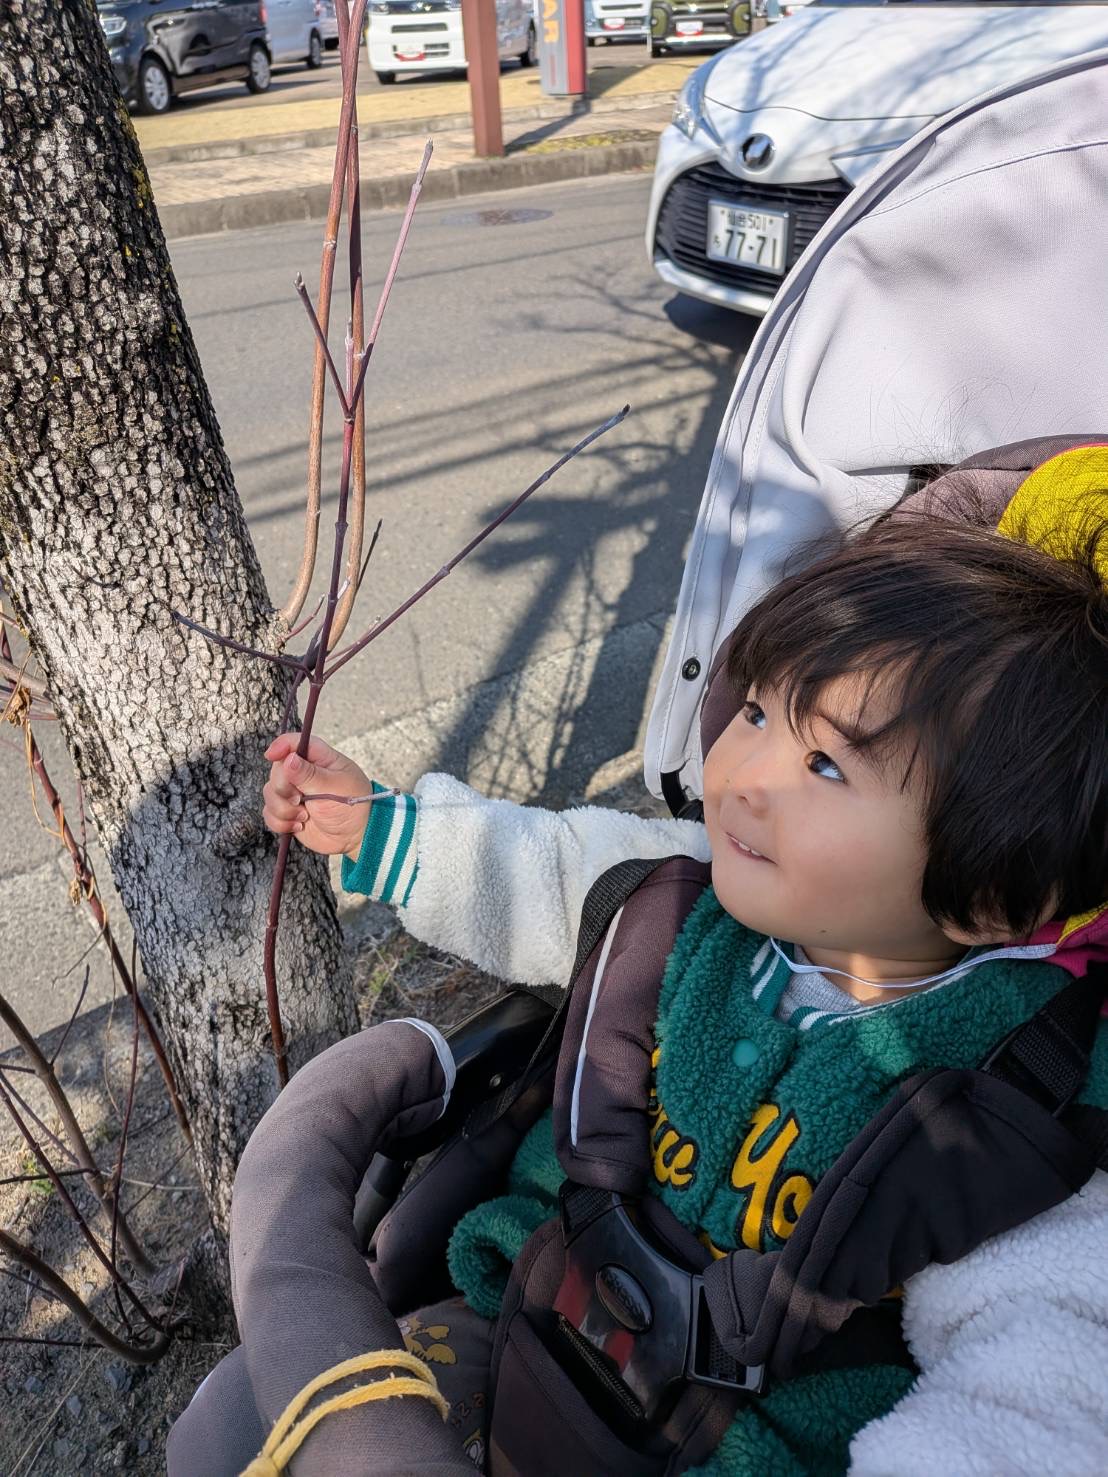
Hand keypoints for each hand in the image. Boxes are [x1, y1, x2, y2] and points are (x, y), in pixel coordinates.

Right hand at [263, 733, 377, 860]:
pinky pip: (269, 813)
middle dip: (283, 787)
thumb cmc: (354, 806)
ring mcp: (294, 793)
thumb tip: (288, 759)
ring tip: (304, 816)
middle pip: (277, 770)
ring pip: (269, 793)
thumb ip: (309, 774)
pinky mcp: (287, 812)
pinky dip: (280, 822)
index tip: (271, 755)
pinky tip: (299, 826)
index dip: (281, 746)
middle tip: (300, 799)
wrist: (356, 838)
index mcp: (320, 759)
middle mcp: (303, 773)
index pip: (295, 743)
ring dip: (283, 808)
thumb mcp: (335, 787)